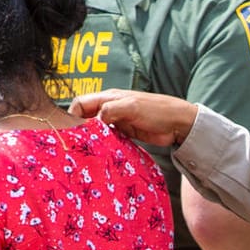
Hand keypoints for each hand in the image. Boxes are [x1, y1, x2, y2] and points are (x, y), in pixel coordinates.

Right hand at [71, 90, 200, 146]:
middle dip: (79, 128)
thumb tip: (93, 121)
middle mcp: (110, 108)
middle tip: (75, 144)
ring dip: (91, 138)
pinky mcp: (125, 133)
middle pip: (86, 117)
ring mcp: (117, 121)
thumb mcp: (132, 107)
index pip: (81, 103)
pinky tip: (101, 152)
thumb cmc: (157, 110)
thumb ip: (111, 110)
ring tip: (85, 151)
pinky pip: (108, 138)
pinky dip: (103, 143)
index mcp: (108, 97)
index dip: (72, 115)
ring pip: (96, 129)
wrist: (178, 123)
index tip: (70, 131)